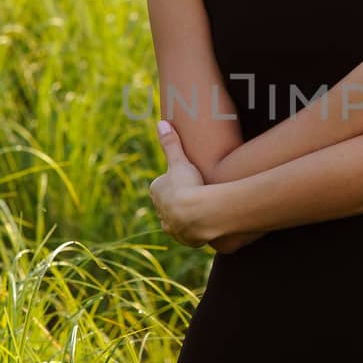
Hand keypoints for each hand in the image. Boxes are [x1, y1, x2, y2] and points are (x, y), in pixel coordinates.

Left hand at [149, 120, 210, 247]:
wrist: (198, 215)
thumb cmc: (188, 185)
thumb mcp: (180, 161)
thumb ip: (170, 143)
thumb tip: (161, 123)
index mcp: (157, 192)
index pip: (163, 185)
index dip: (176, 181)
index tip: (188, 179)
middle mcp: (160, 211)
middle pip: (169, 203)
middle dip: (179, 200)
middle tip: (196, 192)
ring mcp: (172, 227)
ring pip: (177, 220)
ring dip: (187, 216)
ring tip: (202, 209)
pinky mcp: (185, 239)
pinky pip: (189, 234)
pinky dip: (196, 229)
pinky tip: (206, 224)